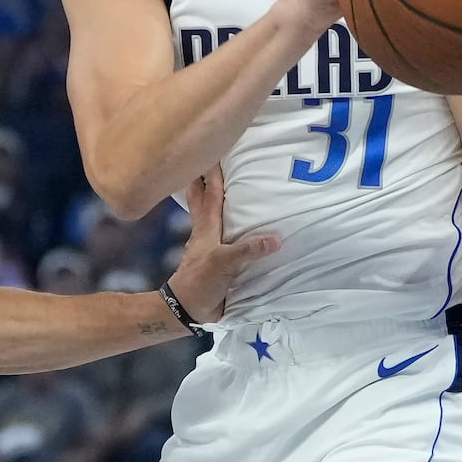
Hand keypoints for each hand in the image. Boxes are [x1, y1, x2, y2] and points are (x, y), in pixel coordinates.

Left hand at [166, 167, 280, 323]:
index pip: (211, 195)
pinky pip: (221, 235)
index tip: (215, 153)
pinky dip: (225, 225)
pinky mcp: (214, 260)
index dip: (214, 175)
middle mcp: (206, 232)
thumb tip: (275, 238)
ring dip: (211, 198)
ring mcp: (208, 245)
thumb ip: (247, 250)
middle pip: (204, 199)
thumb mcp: (224, 264)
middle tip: (206, 159)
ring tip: (217, 183)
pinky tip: (233, 224)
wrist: (186, 308)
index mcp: (207, 228)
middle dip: (205, 180)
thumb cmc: (200, 281)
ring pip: (208, 214)